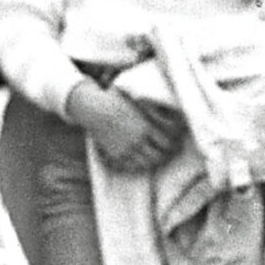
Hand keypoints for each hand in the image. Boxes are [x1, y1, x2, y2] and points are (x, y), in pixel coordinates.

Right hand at [69, 83, 185, 173]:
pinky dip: (134, 166)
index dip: (171, 146)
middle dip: (161, 156)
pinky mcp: (114, 154)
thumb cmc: (114, 100)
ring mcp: (126, 148)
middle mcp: (137, 140)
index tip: (170, 145)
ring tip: (150, 159)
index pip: (167, 144)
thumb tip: (165, 98)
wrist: (93, 109)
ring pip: (144, 164)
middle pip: (157, 156)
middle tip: (162, 154)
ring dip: (149, 162)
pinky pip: (129, 166)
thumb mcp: (135, 100)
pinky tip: (135, 162)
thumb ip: (150, 104)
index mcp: (146, 127)